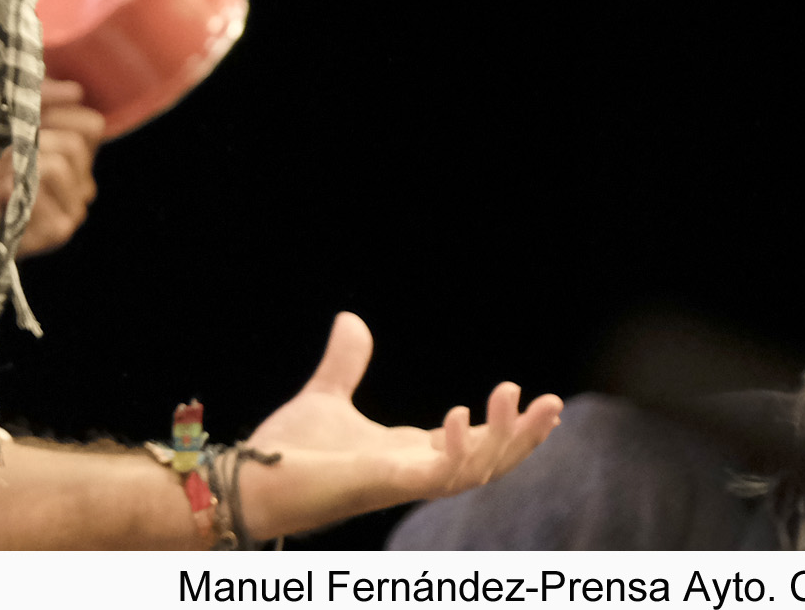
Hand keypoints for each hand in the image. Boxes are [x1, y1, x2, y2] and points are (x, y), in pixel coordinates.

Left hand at [16, 80, 105, 256]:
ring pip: (60, 164)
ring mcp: (72, 209)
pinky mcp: (57, 230)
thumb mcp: (6, 120)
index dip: (57, 113)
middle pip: (74, 143)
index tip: (22, 117)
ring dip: (19, 163)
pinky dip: (13, 188)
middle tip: (1, 150)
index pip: (91, 125)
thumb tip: (76, 92)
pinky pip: (43, 195)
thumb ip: (41, 99)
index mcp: (76, 156)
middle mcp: (81, 183)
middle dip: (31, 139)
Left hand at [237, 313, 563, 539]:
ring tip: (521, 398)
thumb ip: (345, 363)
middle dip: (524, 437)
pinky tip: (458, 414)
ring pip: (476, 470)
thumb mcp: (326, 395)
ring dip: (505, 439)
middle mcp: (415, 472)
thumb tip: (351, 319)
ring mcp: (404, 482)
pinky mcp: (386, 484)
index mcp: (409, 454)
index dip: (507, 426)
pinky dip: (453, 448)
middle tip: (553, 403)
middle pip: (489, 461)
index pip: (474, 444)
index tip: (536, 399)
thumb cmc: (288, 450)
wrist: (251, 477)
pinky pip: (436, 476)